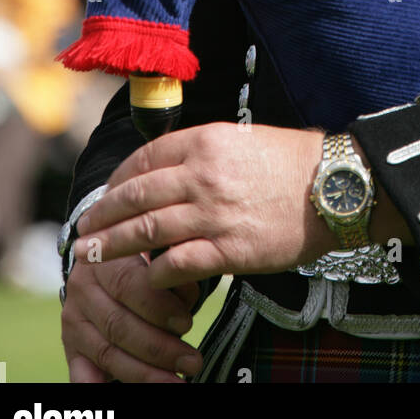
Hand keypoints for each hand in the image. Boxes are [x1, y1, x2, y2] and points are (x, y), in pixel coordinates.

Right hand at [61, 251, 201, 383]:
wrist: (108, 266)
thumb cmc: (147, 261)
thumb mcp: (159, 254)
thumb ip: (172, 271)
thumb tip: (186, 293)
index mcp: (104, 258)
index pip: (127, 284)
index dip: (158, 306)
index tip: (186, 323)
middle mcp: (81, 288)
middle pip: (118, 325)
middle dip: (159, 348)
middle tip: (191, 362)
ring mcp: (73, 320)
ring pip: (107, 353)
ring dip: (144, 374)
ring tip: (176, 382)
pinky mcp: (71, 348)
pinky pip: (81, 374)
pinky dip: (98, 389)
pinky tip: (116, 393)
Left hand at [75, 123, 333, 288]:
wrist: (335, 188)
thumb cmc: (295, 162)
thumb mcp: (244, 140)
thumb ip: (205, 153)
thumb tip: (170, 170)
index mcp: (206, 141)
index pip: (144, 159)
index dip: (118, 180)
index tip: (108, 194)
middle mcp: (203, 175)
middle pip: (136, 196)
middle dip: (103, 216)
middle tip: (84, 230)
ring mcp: (214, 214)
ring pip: (146, 231)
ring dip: (114, 246)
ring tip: (93, 256)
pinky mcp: (228, 250)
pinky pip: (176, 264)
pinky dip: (154, 273)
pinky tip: (145, 278)